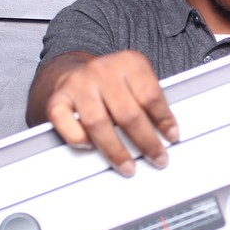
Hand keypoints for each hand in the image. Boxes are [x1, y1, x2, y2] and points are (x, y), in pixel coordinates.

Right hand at [29, 50, 178, 175]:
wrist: (71, 72)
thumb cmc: (110, 82)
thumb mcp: (135, 80)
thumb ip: (149, 100)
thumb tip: (166, 132)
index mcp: (128, 62)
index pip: (150, 95)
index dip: (164, 119)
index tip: (172, 136)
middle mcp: (102, 70)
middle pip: (127, 113)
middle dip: (146, 142)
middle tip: (157, 158)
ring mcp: (78, 84)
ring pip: (98, 123)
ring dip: (116, 151)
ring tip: (128, 166)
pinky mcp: (57, 100)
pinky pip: (69, 127)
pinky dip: (81, 141)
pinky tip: (92, 147)